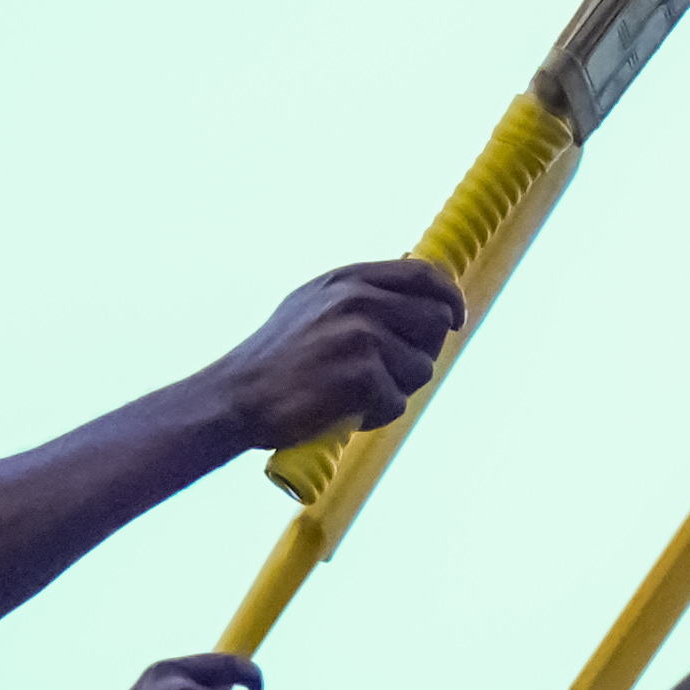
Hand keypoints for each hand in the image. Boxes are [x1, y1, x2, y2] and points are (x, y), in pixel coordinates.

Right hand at [199, 258, 468, 462]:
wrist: (236, 396)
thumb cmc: (277, 360)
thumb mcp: (313, 304)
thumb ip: (361, 294)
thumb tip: (419, 291)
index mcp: (348, 278)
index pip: (424, 275)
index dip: (448, 298)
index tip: (454, 319)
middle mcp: (357, 298)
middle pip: (435, 322)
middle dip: (420, 352)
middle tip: (386, 373)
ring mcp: (360, 334)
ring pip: (421, 368)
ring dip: (395, 389)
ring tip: (352, 392)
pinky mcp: (361, 373)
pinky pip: (397, 401)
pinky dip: (375, 415)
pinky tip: (342, 410)